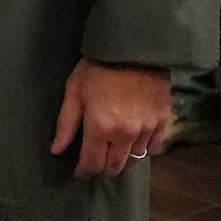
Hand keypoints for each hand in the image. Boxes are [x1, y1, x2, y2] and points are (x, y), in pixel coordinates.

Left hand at [49, 58, 170, 179]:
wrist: (133, 47)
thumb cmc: (97, 67)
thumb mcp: (74, 91)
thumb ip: (66, 123)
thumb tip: (56, 150)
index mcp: (100, 127)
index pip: (92, 163)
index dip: (84, 172)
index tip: (79, 173)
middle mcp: (125, 134)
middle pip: (114, 167)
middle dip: (103, 167)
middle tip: (96, 160)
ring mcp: (147, 129)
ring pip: (135, 159)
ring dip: (123, 159)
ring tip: (114, 150)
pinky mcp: (163, 121)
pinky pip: (154, 148)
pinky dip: (144, 149)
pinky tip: (135, 141)